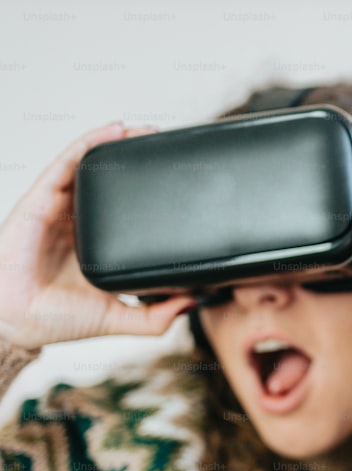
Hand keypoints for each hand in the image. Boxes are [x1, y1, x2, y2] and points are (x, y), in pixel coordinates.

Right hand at [0, 123, 195, 349]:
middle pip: (113, 181)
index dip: (151, 191)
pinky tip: (112, 132)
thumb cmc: (58, 319)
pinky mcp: (43, 199)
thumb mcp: (120, 319)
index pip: (129, 209)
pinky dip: (89, 144)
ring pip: (92, 166)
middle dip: (138, 158)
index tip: (181, 178)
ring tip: (145, 130)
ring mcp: (62, 208)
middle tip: (168, 144)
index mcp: (101, 244)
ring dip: (117, 143)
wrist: (18, 321)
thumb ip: (157, 317)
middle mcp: (82, 221)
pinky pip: (67, 164)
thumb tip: (194, 303)